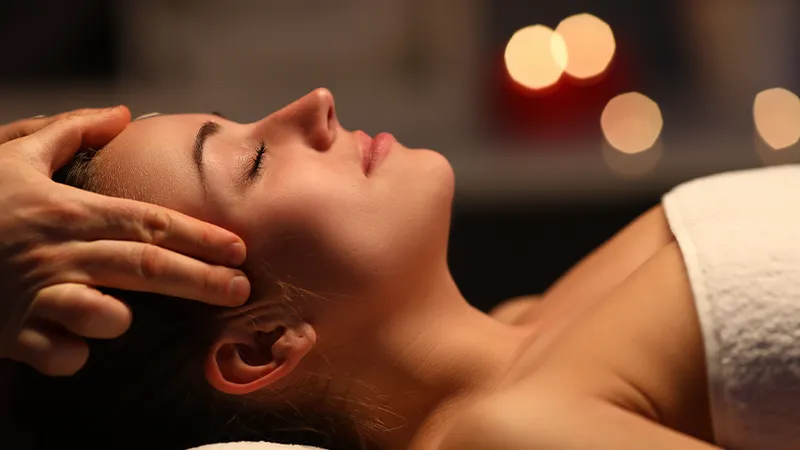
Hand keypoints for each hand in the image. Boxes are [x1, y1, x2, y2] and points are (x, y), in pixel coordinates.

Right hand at [0, 107, 250, 375]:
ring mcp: (35, 294)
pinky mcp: (9, 331)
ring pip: (103, 314)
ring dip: (121, 319)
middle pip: (146, 266)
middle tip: (241, 291)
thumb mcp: (15, 154)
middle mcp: (61, 251)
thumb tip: (121, 113)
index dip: (200, 236)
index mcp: (70, 210)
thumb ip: (70, 129)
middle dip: (201, 281)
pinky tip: (76, 349)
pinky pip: (57, 354)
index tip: (239, 249)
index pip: (151, 221)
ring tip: (124, 315)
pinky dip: (73, 355)